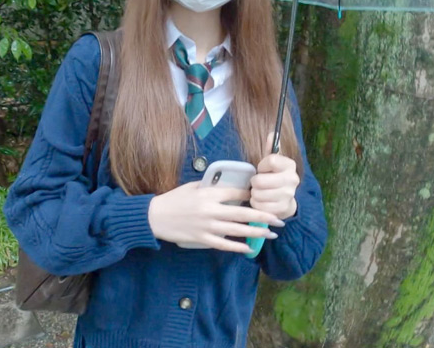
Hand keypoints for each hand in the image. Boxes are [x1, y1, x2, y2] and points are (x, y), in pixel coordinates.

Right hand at [148, 181, 285, 253]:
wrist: (154, 217)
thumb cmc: (173, 199)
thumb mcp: (192, 187)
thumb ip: (210, 187)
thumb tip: (227, 186)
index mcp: (209, 194)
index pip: (236, 193)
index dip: (252, 195)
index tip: (264, 196)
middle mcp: (211, 210)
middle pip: (243, 213)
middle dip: (264, 216)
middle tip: (279, 219)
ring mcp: (207, 226)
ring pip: (237, 230)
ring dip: (256, 232)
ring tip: (271, 234)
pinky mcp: (202, 239)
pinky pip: (224, 244)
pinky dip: (237, 246)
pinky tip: (249, 248)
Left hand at [250, 133, 299, 219]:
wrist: (285, 200)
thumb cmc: (274, 177)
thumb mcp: (272, 163)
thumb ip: (270, 148)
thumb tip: (271, 133)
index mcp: (290, 165)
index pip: (270, 160)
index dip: (261, 166)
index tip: (263, 169)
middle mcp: (292, 179)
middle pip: (260, 180)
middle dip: (255, 182)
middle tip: (258, 184)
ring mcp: (288, 195)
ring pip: (258, 194)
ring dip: (255, 194)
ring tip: (260, 192)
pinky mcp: (283, 208)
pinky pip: (260, 206)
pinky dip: (257, 204)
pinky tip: (262, 202)